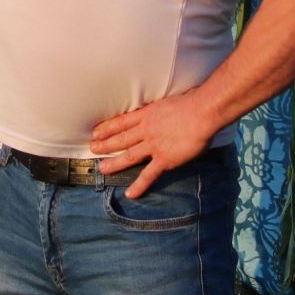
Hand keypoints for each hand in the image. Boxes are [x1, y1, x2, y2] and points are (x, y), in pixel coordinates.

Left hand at [90, 89, 219, 198]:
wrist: (201, 112)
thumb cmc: (190, 102)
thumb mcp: (167, 101)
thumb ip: (159, 109)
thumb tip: (160, 111)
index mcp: (146, 114)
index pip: (121, 122)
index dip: (107, 128)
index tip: (96, 132)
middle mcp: (146, 130)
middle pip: (121, 138)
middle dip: (105, 144)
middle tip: (93, 149)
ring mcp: (153, 146)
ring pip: (129, 156)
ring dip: (114, 163)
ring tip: (102, 169)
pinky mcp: (164, 159)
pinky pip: (148, 174)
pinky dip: (139, 185)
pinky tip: (130, 193)